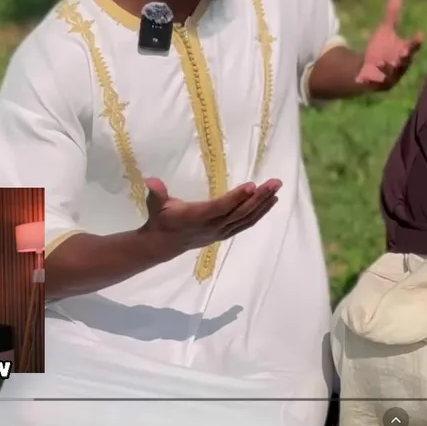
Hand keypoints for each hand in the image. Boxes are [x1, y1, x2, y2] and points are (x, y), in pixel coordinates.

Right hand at [142, 177, 279, 259]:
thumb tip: (150, 181)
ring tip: (276, 190)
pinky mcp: (225, 233)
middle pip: (240, 212)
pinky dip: (259, 214)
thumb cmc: (161, 219)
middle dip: (259, 197)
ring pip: (246, 219)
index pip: (221, 207)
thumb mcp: (156, 205)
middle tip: (274, 183)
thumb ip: (157, 193)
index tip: (252, 185)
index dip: (236, 198)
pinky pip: (246, 223)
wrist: (163, 244)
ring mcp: (221, 231)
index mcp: (197, 216)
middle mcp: (213, 225)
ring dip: (263, 204)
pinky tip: (270, 202)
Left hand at [355, 0, 423, 90]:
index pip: (413, 45)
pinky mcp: (382, 85)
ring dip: (389, 68)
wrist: (368, 69)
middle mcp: (402, 64)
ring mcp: (393, 76)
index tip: (420, 34)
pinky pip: (380, 82)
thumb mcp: (385, 30)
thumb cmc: (380, 49)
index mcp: (405, 50)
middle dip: (405, 57)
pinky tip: (368, 73)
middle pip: (405, 61)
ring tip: (382, 62)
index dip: (416, 41)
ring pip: (394, 73)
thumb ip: (392, 13)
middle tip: (404, 51)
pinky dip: (376, 78)